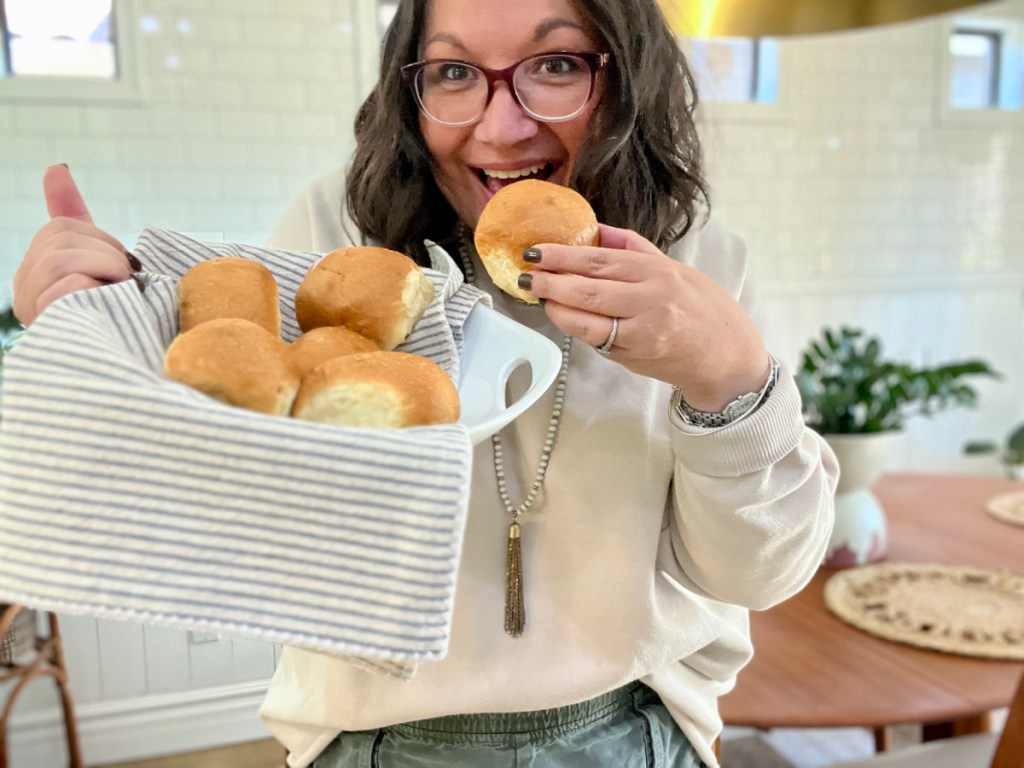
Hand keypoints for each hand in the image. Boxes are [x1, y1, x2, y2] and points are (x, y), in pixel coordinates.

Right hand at [13, 165, 136, 325]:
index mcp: (37, 272)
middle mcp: (25, 291)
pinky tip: (103, 308)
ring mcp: (33, 308)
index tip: (120, 269)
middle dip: (107, 254)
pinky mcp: (48, 322)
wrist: (141, 360)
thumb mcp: (99, 260)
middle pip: (61, 235)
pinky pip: (70, 282)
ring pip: (60, 255)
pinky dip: (96, 289)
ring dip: (104, 269)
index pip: (61, 227)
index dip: (101, 240)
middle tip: (123, 286)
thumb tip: (55, 169)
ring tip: (116, 295)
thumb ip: (73, 216)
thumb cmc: (118, 311)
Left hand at [522, 223, 769, 410]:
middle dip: (550, 278)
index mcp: (657, 271)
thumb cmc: (703, 309)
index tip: (535, 249)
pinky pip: (596, 338)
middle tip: (524, 272)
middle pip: (589, 286)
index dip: (563, 254)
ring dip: (555, 304)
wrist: (727, 356)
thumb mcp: (674, 268)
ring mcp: (641, 330)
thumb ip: (633, 249)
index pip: (600, 259)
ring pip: (587, 316)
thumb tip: (596, 230)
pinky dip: (573, 325)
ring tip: (536, 292)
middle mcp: (649, 298)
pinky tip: (559, 314)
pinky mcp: (635, 355)